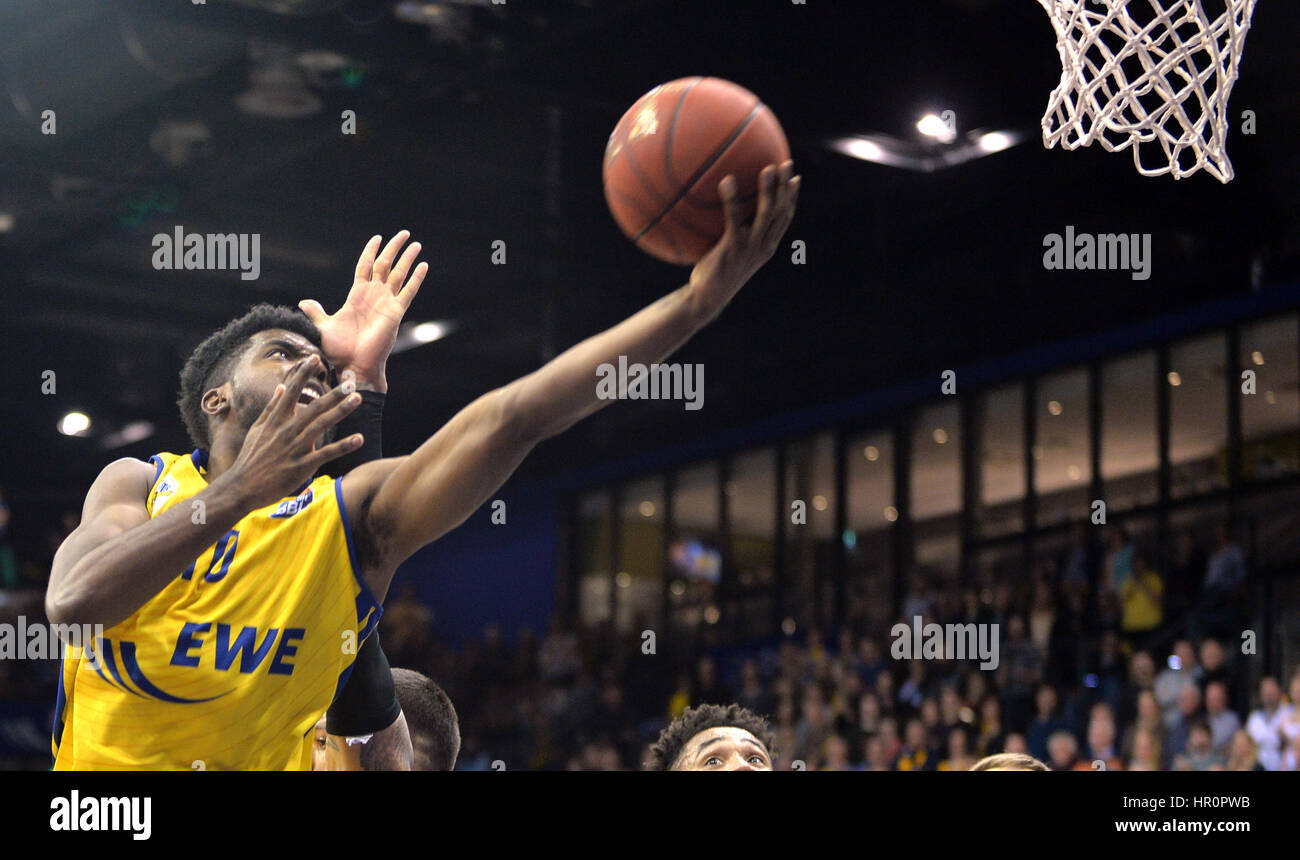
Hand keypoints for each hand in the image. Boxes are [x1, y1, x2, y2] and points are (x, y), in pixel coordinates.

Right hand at [214, 355, 364, 509]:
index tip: (315, 358)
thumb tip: (282, 387)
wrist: (242, 486)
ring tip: (357, 400)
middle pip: (314, 407)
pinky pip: (327, 454)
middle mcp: (287, 430)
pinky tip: (359, 438)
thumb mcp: (258, 429)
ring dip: (341, 411)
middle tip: (350, 383)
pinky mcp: (302, 465)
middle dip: (333, 394)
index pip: (292, 391)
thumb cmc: (251, 457)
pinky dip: (344, 446)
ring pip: (322, 425)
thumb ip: (271, 408)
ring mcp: (295, 447)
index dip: (303, 374)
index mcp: (276, 420)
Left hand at [298, 231, 427, 391]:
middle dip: (394, 248)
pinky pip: (408, 292)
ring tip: (416, 244)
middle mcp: (374, 296)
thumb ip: (317, 313)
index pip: (366, 266)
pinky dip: (416, 279)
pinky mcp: (396, 312)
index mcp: (357, 296)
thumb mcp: (324, 326)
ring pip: (399, 274)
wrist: (353, 364)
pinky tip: (423, 265)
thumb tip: (304, 303)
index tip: (378, 237)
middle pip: (386, 265)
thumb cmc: (339, 350)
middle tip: (404, 233)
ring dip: (407, 258)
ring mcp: (386, 303)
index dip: (371, 251)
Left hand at [688, 160, 798, 320]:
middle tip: (786, 164)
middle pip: (781, 213)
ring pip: (766, 215)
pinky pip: (734, 219)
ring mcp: (750, 248)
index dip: (792, 199)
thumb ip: (732, 234)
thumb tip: (720, 213)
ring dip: (769, 190)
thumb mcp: (728, 253)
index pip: (784, 220)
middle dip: (786, 188)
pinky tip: (727, 181)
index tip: (795, 178)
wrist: (706, 299)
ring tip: (767, 168)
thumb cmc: (714, 275)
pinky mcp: (733, 249)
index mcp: (766, 247)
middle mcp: (763, 246)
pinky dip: (732, 200)